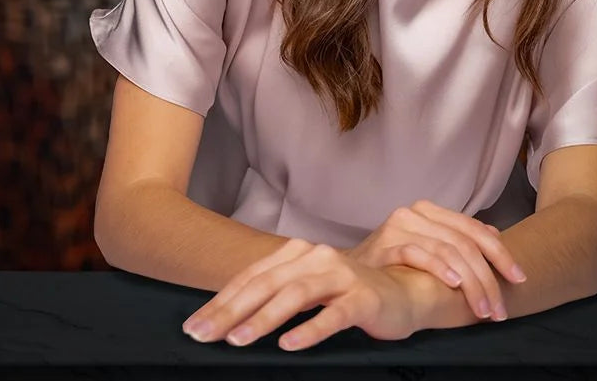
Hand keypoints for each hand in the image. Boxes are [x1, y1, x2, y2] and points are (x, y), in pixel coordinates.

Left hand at [181, 238, 423, 349]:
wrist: (402, 292)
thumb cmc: (347, 295)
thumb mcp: (306, 290)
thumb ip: (274, 295)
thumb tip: (227, 319)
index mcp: (298, 253)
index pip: (252, 276)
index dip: (221, 300)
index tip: (194, 325)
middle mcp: (317, 257)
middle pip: (267, 283)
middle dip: (231, 310)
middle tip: (204, 334)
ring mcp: (341, 275)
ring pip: (296, 294)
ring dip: (264, 318)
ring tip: (239, 339)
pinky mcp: (363, 297)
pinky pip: (334, 314)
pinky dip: (310, 329)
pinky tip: (289, 344)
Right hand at [341, 199, 526, 321]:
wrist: (350, 274)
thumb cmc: (394, 265)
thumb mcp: (430, 249)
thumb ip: (458, 240)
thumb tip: (495, 233)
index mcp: (430, 211)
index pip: (474, 229)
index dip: (501, 254)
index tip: (519, 279)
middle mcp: (415, 213)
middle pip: (464, 242)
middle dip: (488, 277)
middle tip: (499, 309)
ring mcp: (399, 226)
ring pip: (447, 249)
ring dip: (470, 282)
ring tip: (483, 308)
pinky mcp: (384, 243)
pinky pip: (418, 253)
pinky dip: (439, 267)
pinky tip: (454, 283)